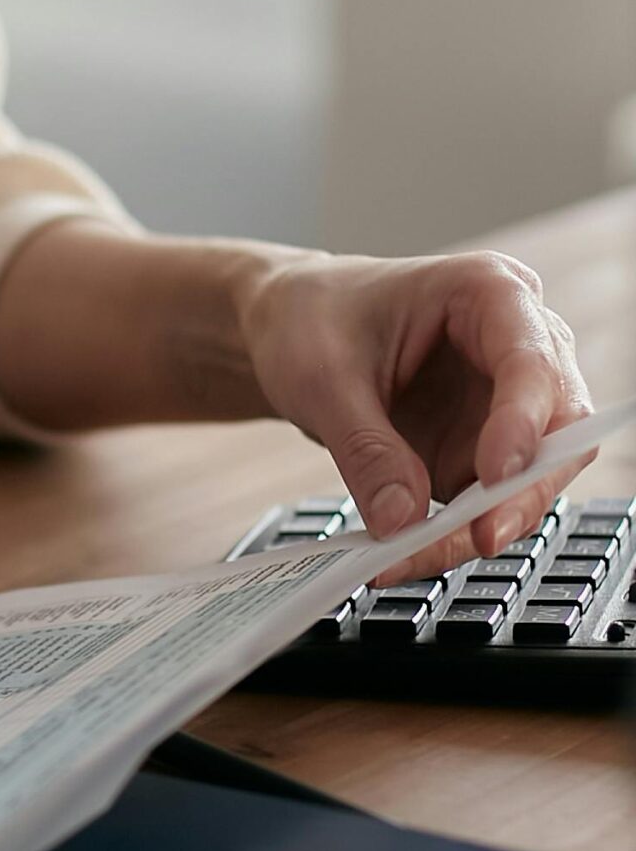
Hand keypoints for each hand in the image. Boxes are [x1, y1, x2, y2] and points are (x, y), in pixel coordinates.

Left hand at [238, 249, 592, 578]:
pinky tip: (405, 552)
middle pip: (559, 428)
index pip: (532, 362)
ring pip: (530, 477)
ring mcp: (504, 400)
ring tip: (409, 556)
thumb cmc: (310, 320)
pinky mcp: (480, 444)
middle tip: (478, 538)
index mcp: (488, 294)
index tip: (496, 475)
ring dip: (479, 524)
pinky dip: (451, 532)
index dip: (524, 423)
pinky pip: (485, 500)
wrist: (291, 326)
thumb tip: (400, 519)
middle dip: (522, 492)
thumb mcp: (321, 378)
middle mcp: (516, 344)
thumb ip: (365, 448)